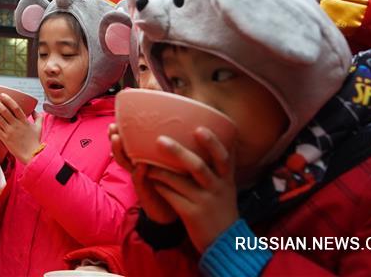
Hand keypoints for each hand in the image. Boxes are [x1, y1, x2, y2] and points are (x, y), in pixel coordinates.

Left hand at [0, 93, 42, 163]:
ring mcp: (10, 132)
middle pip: (4, 111)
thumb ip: (38, 117)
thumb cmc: (35, 141)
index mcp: (24, 121)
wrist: (32, 155)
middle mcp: (16, 125)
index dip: (8, 100)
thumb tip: (35, 110)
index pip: (15, 107)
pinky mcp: (5, 139)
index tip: (1, 94)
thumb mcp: (39, 127)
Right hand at [108, 123, 177, 223]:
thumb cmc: (175, 182)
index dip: (119, 131)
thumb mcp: (171, 160)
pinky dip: (139, 173)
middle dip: (114, 138)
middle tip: (112, 128)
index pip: (127, 141)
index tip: (115, 120)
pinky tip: (141, 165)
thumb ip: (170, 144)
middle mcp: (138, 166)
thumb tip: (180, 121)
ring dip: (120, 151)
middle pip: (121, 150)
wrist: (175, 209)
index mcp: (142, 157)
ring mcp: (140, 179)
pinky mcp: (145, 193)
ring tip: (117, 140)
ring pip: (126, 163)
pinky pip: (140, 181)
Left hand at [145, 128, 238, 251]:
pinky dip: (160, 186)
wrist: (225, 242)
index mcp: (226, 178)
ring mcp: (204, 202)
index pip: (223, 157)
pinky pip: (171, 196)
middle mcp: (217, 188)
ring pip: (179, 182)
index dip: (212, 143)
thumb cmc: (220, 206)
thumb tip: (216, 135)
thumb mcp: (226, 186)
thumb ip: (219, 165)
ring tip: (145, 162)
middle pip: (198, 166)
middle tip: (160, 139)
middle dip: (178, 152)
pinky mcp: (192, 215)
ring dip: (160, 170)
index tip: (199, 128)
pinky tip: (151, 179)